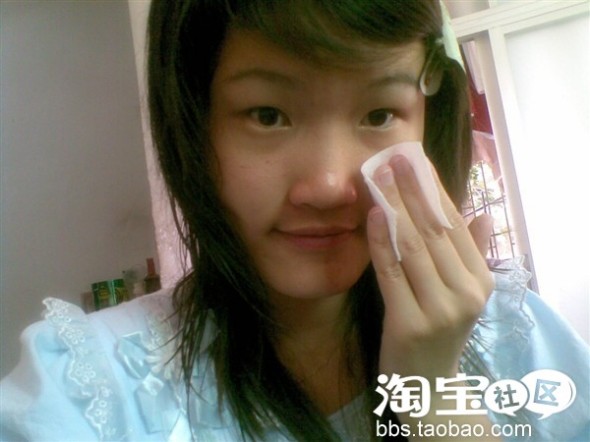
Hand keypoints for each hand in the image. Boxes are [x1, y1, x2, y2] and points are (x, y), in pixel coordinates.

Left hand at [367, 155, 494, 380]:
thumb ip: (472, 254)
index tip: (415, 161)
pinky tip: (374, 215)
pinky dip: (381, 241)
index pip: (456, 226)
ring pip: (414, 247)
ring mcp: (440, 309)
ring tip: (379, 177)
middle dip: (412, 190)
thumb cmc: (440, 331)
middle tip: (393, 158)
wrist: (428, 386)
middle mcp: (466, 292)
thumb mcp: (462, 294)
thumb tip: (484, 215)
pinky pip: (392, 272)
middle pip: (435, 230)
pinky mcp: (409, 323)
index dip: (434, 190)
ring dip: (395, 207)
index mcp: (480, 280)